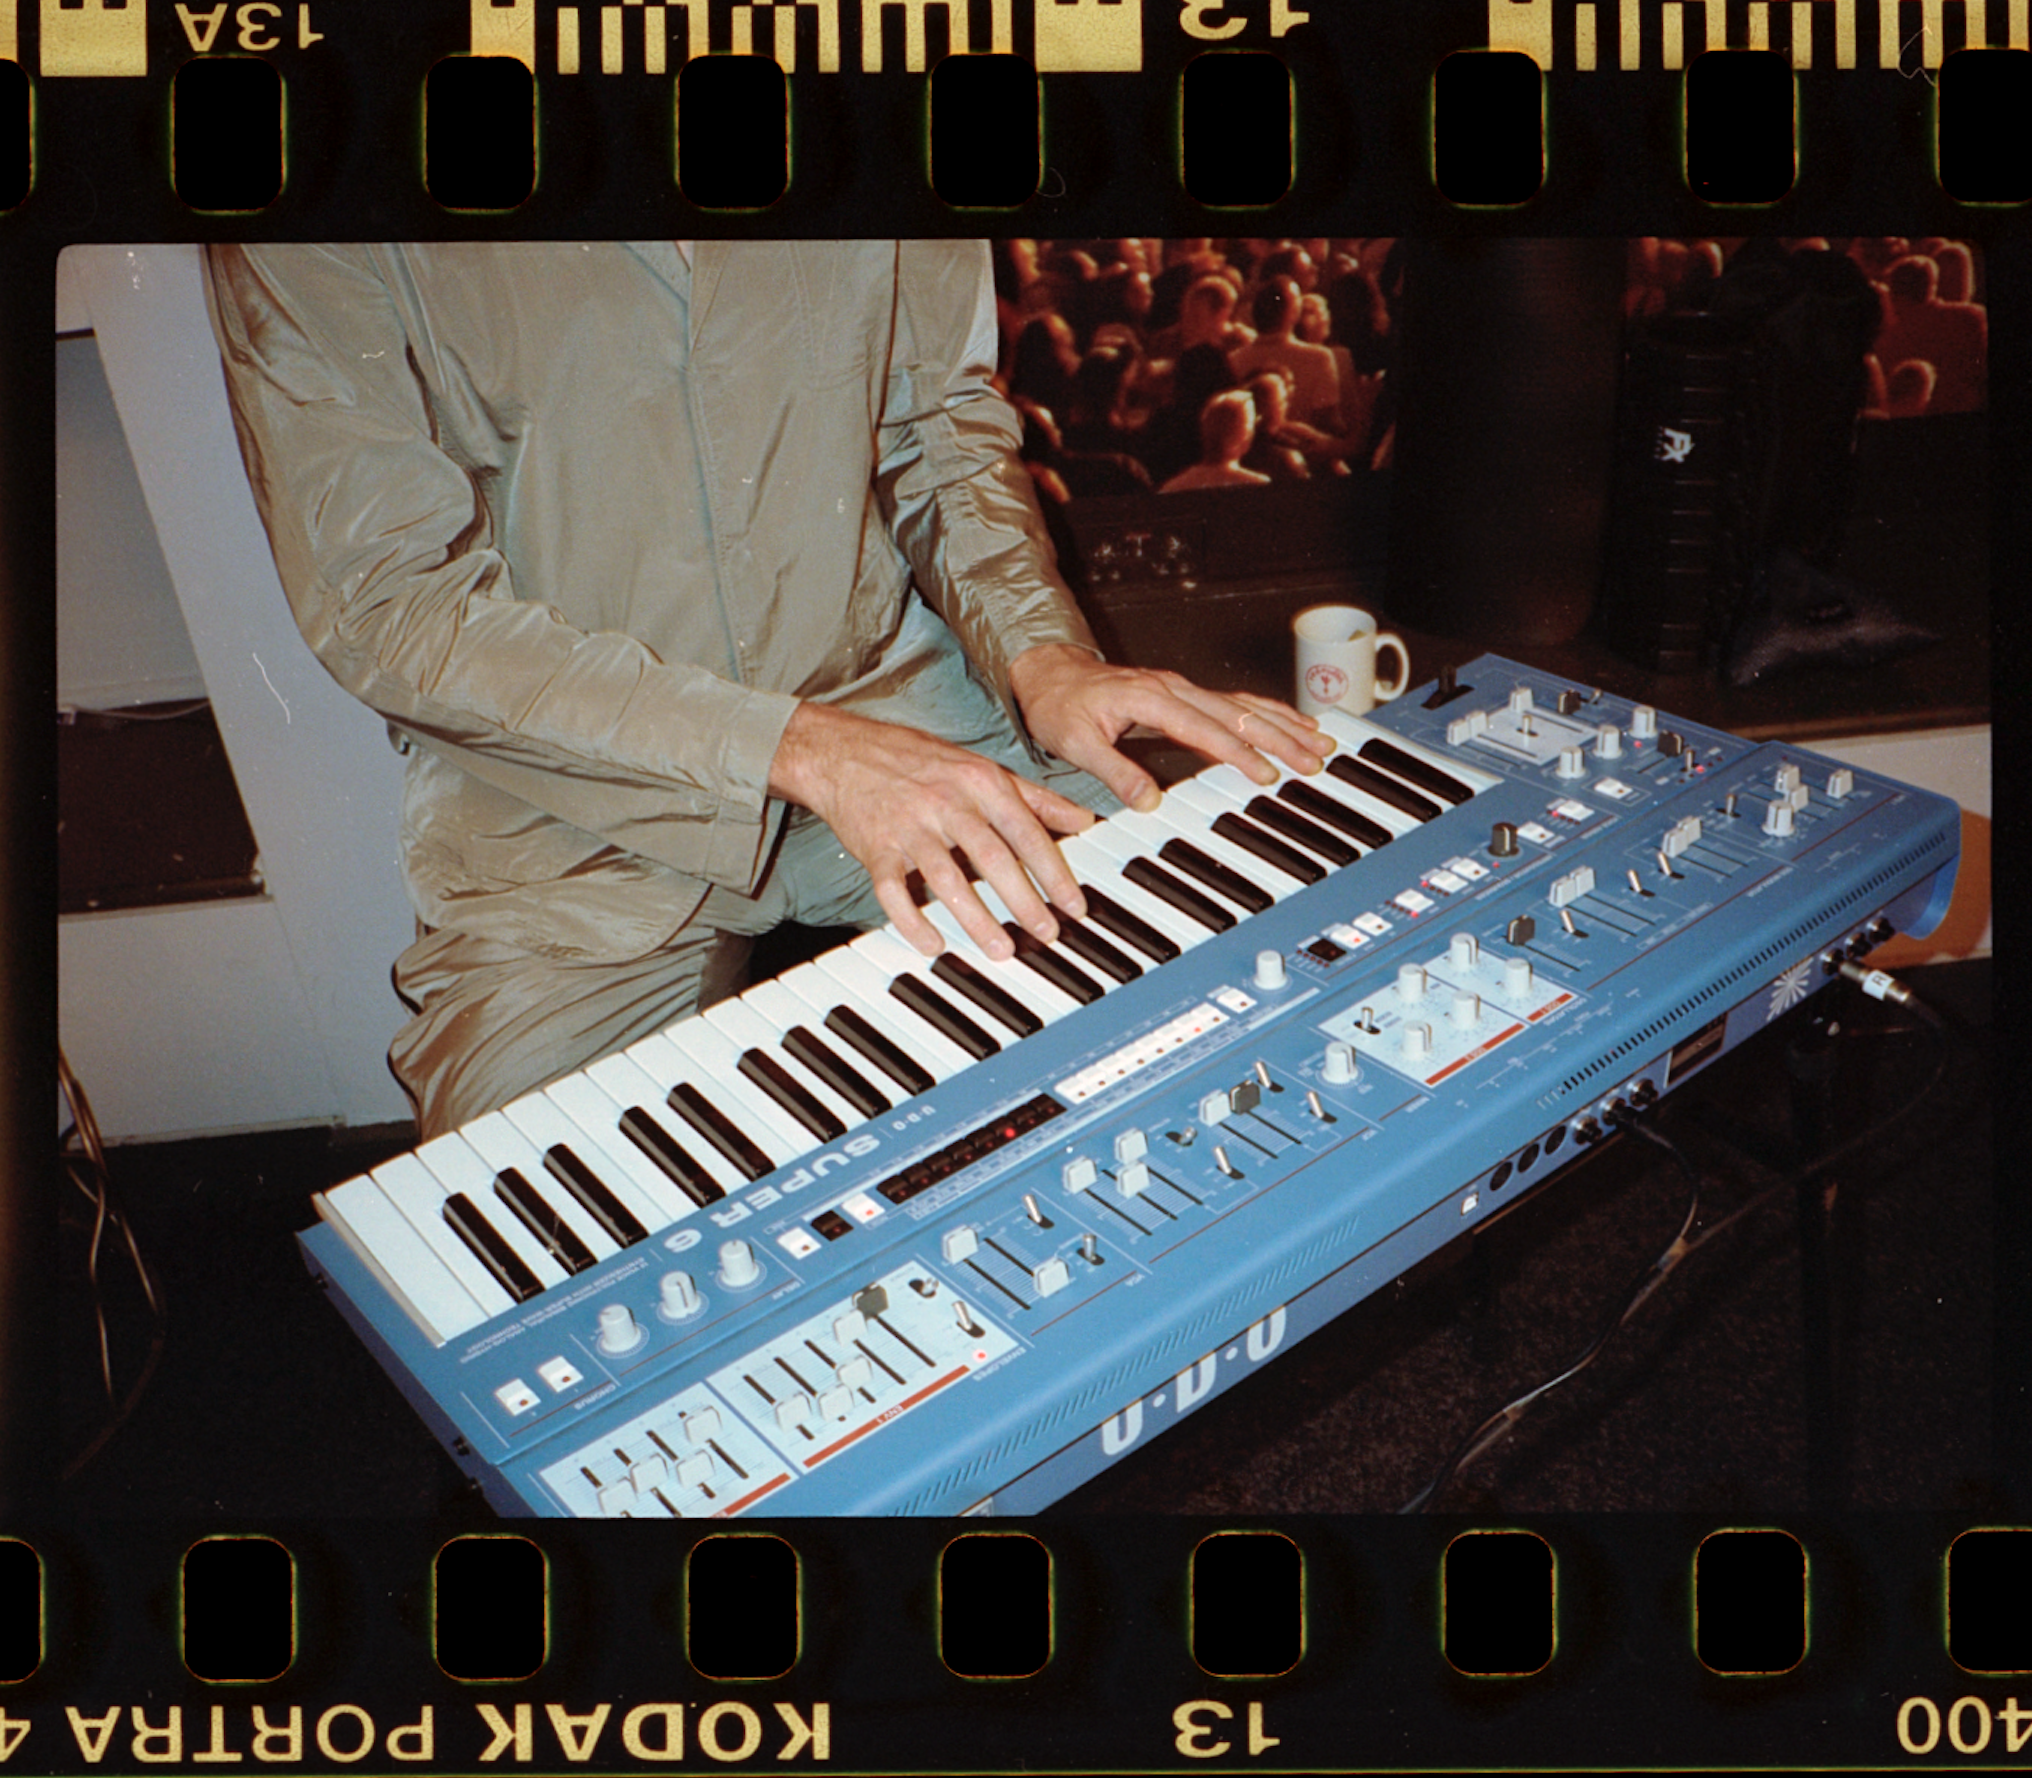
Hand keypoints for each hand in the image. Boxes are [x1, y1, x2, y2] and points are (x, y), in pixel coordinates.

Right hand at [770, 701, 1094, 960]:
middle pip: (991, 856)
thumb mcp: (981, 767)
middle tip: (1046, 933)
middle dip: (1023, 899)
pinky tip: (933, 944)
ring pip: (946, 878)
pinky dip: (912, 921)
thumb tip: (1084, 819)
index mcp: (979, 782)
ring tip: (1001, 949)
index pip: (1025, 831)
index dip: (1053, 870)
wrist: (840, 750)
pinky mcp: (876, 847)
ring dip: (976, 918)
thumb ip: (1034, 797)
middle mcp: (947, 802)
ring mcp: (909, 825)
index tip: (1073, 904)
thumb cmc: (917, 760)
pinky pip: (893, 891)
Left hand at [1008, 644, 1332, 813]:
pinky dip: (1266, 712)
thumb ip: (1113, 770)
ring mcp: (1180, 689)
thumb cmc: (1059, 706)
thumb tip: (1149, 800)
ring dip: (1283, 722)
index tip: (1266, 773)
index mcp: (1150, 698)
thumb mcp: (1074, 743)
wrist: (1047, 674)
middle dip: (1280, 737)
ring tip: (1319, 740)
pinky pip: (1233, 702)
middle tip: (1314, 759)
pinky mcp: (1182, 695)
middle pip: (1237, 713)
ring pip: (1243, 704)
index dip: (1238, 753)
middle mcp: (1172, 688)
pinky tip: (1289, 723)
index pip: (1205, 729)